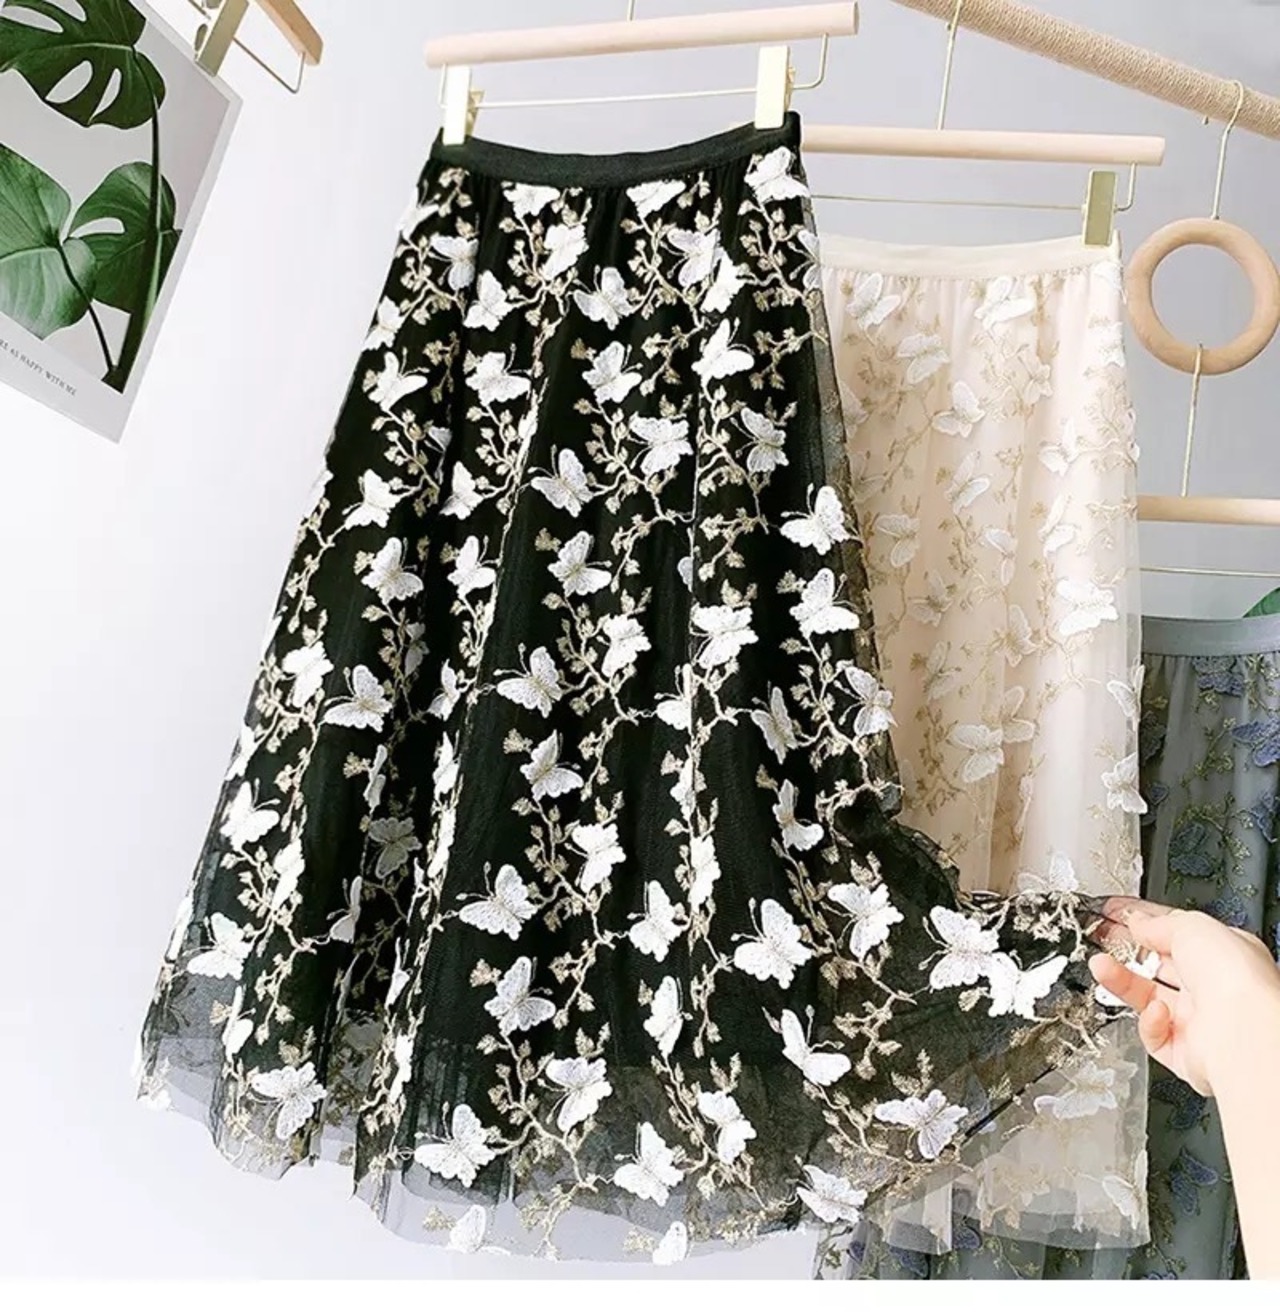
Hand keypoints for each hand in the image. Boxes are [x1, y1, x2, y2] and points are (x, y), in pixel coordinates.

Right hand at [1089, 905, 1279, 1096]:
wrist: (1242, 1033)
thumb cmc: (1234, 977)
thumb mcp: (1191, 926)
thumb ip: (1159, 923)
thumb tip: (1138, 921)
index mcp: (1224, 953)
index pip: (1176, 934)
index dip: (1144, 922)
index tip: (1116, 915)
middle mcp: (1213, 988)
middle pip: (1159, 966)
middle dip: (1127, 950)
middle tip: (1100, 937)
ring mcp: (1199, 1021)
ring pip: (1148, 998)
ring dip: (1122, 981)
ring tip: (1100, 966)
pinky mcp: (1185, 1053)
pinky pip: (1153, 1035)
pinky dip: (1149, 1023)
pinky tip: (1156, 1012)